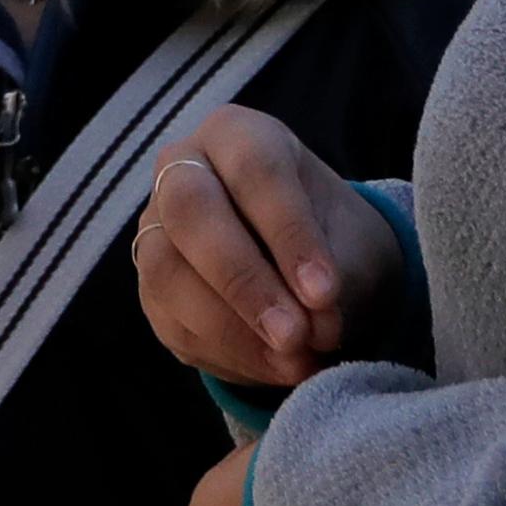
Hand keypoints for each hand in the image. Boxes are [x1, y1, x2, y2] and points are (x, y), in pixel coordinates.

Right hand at [133, 111, 397, 393]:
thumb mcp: (354, 244)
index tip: (325, 294)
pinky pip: (171, 322)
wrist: (312, 271)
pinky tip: (274, 369)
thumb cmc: (335, 239)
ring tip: (294, 364)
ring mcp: (155, 226)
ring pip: (168, 271)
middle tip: (295, 337)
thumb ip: (338, 276)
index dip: (288, 233)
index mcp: (238, 135)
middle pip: (192, 212)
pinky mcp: (150, 285)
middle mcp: (183, 169)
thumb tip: (313, 327)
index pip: (254, 170)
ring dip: (232, 328)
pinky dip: (226, 354)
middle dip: (244, 281)